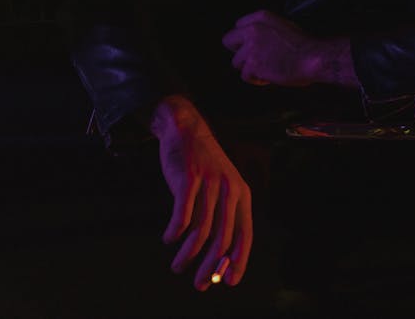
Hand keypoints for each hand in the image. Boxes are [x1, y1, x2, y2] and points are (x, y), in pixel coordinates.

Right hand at [151, 96, 252, 290]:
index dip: (238, 261)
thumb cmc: (204, 167)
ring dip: (187, 254)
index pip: (245, 235)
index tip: (228, 282)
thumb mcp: (222, 188)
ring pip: (200, 231)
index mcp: (242, 194)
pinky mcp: (188, 179)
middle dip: (210, 266)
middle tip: (199, 284)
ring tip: (177, 266)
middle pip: (222, 238)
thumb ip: (222, 218)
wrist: (186, 130)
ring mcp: (209, 184)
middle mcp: (229, 190)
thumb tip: (219, 259)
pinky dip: (174, 232)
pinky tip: (169, 239)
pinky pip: (182, 215)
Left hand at [221, 10, 319, 85]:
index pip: (238, 25)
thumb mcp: (284, 25)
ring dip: (249, 68)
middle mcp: (252, 29)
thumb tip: (254, 40)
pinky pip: (245, 76)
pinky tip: (268, 77)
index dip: (244, 39)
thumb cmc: (304, 45)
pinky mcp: (253, 64)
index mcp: (261, 17)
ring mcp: (251, 47)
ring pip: (236, 62)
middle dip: (239, 51)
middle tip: (252, 59)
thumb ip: (266, 29)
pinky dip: (256, 80)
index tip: (253, 46)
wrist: (313, 57)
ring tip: (266, 69)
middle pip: (228, 41)